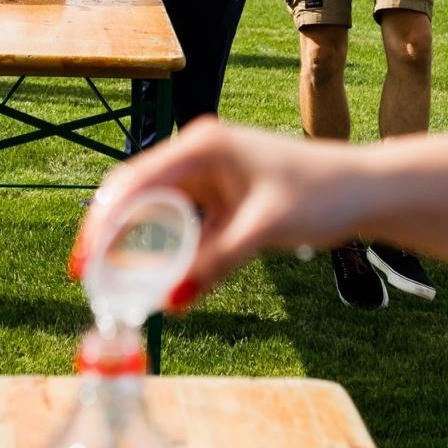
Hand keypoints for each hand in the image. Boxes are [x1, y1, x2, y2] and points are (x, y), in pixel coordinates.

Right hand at [71, 118, 363, 309]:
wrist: (364, 189)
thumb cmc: (322, 193)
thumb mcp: (265, 229)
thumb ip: (216, 262)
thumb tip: (172, 299)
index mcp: (201, 148)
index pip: (131, 185)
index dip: (101, 225)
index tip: (82, 264)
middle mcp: (196, 156)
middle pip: (134, 198)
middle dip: (110, 240)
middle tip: (91, 283)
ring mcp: (207, 176)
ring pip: (155, 214)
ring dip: (137, 249)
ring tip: (118, 288)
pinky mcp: (219, 197)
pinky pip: (181, 225)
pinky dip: (167, 251)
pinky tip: (159, 280)